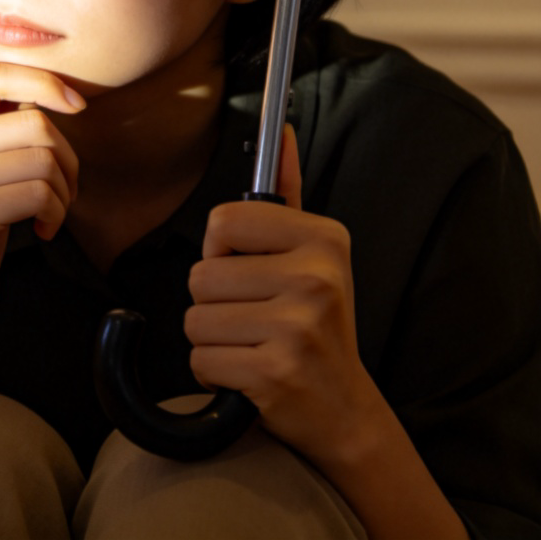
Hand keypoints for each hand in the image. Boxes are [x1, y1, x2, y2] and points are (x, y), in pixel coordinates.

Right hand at [0, 60, 83, 342]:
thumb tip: (51, 90)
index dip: (43, 82)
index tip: (77, 105)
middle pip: (30, 120)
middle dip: (65, 156)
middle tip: (63, 189)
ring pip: (40, 157)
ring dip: (63, 189)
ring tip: (50, 211)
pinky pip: (38, 193)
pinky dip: (55, 213)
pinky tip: (42, 230)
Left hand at [184, 126, 382, 462]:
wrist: (345, 409)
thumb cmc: (317, 324)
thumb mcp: (312, 254)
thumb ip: (287, 191)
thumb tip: (280, 130)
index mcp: (324, 239)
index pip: (222, 221)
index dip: (221, 251)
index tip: (248, 269)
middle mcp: (316, 277)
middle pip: (201, 274)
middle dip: (213, 301)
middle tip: (255, 317)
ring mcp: (297, 326)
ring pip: (195, 318)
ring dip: (212, 338)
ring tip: (254, 344)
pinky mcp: (276, 372)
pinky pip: (201, 359)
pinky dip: (215, 372)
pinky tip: (251, 373)